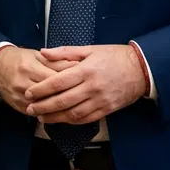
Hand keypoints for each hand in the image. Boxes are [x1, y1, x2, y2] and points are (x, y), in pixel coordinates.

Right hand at [0, 46, 76, 114]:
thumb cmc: (20, 59)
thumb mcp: (37, 55)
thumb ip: (56, 61)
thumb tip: (77, 64)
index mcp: (29, 68)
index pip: (54, 78)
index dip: (70, 81)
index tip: (83, 82)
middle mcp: (23, 84)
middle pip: (50, 94)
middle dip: (67, 96)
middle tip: (83, 97)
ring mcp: (19, 97)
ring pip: (44, 107)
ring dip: (59, 108)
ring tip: (75, 107)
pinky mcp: (17, 106)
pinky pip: (36, 113)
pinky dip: (49, 114)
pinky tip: (60, 113)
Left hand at [24, 44, 146, 123]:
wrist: (141, 69)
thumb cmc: (114, 56)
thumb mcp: (90, 49)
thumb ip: (65, 52)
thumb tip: (43, 53)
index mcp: (86, 70)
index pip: (58, 82)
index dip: (41, 90)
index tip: (28, 93)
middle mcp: (92, 87)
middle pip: (62, 100)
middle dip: (43, 106)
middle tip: (30, 109)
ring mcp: (100, 100)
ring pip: (73, 113)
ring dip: (55, 117)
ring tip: (42, 118)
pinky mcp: (107, 109)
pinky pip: (86, 119)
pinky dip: (72, 121)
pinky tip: (62, 120)